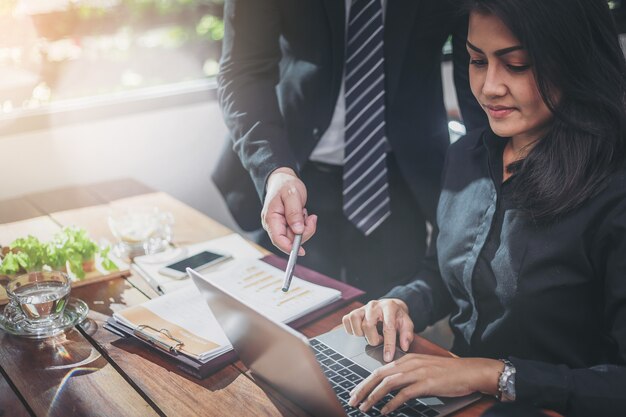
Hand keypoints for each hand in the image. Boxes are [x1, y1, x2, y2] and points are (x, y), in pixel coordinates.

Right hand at [261, 167, 316, 254]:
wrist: (283, 179)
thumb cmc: (285, 185)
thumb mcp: (292, 195)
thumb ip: (294, 213)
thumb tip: (297, 230)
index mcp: (271, 218)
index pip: (278, 239)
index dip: (289, 247)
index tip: (301, 251)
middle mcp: (273, 224)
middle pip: (289, 240)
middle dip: (303, 232)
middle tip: (310, 218)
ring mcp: (279, 225)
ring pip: (295, 236)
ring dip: (305, 226)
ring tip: (303, 211)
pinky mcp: (285, 224)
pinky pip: (297, 231)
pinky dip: (304, 224)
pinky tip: (302, 213)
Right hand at [342, 299, 413, 361]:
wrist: (390, 306)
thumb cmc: (397, 317)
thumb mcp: (407, 324)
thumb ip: (407, 335)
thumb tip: (404, 346)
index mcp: (389, 307)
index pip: (388, 327)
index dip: (388, 345)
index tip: (387, 357)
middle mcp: (374, 305)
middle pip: (367, 325)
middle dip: (373, 339)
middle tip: (380, 340)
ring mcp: (362, 307)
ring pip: (355, 321)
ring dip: (361, 334)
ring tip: (370, 335)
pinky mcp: (354, 311)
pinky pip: (346, 320)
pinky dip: (351, 329)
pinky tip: (361, 332)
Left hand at [348, 355, 502, 413]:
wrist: (470, 371)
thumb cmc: (448, 373)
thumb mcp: (423, 369)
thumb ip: (407, 374)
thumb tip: (392, 388)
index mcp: (407, 359)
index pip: (380, 370)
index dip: (365, 382)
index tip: (356, 392)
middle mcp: (409, 363)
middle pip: (379, 375)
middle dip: (363, 388)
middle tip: (353, 400)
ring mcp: (418, 372)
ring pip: (388, 383)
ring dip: (374, 396)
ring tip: (365, 407)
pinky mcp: (426, 383)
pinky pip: (404, 393)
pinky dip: (391, 402)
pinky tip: (385, 410)